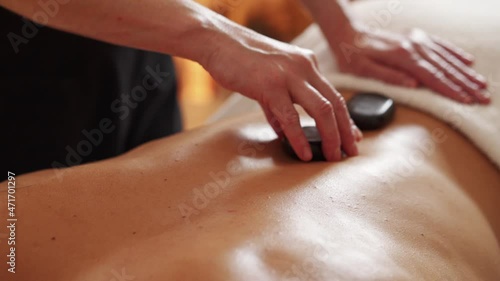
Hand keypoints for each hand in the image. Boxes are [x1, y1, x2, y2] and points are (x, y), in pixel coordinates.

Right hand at [200, 21, 361, 161]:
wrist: (218, 42)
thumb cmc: (241, 60)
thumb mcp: (269, 79)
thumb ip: (279, 104)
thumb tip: (284, 129)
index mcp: (306, 64)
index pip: (334, 95)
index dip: (345, 119)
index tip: (351, 137)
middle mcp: (304, 67)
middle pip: (336, 103)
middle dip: (345, 131)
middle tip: (350, 152)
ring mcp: (288, 75)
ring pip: (322, 109)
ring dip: (331, 136)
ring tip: (333, 156)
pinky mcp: (270, 84)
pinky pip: (290, 116)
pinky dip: (299, 138)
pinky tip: (304, 153)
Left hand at [330, 27, 489, 103]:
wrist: (348, 33)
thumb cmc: (352, 56)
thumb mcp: (362, 70)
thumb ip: (388, 77)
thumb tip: (413, 85)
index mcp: (402, 57)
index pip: (432, 77)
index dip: (450, 90)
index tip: (465, 101)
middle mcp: (413, 46)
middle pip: (444, 69)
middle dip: (464, 85)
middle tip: (482, 98)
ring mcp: (416, 40)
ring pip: (446, 58)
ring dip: (465, 72)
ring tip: (481, 84)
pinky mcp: (415, 37)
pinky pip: (439, 45)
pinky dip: (455, 53)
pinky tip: (467, 62)